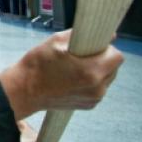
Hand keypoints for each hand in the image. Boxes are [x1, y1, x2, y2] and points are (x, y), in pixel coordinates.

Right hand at [0, 29, 122, 118]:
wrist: (24, 90)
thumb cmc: (38, 63)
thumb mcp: (56, 41)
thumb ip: (81, 36)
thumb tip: (107, 35)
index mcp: (91, 71)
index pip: (117, 56)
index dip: (106, 48)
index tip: (93, 46)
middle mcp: (97, 87)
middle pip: (114, 68)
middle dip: (102, 59)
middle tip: (82, 55)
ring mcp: (94, 99)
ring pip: (107, 79)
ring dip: (98, 71)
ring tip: (76, 68)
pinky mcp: (88, 105)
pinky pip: (98, 89)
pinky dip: (91, 82)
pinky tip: (73, 78)